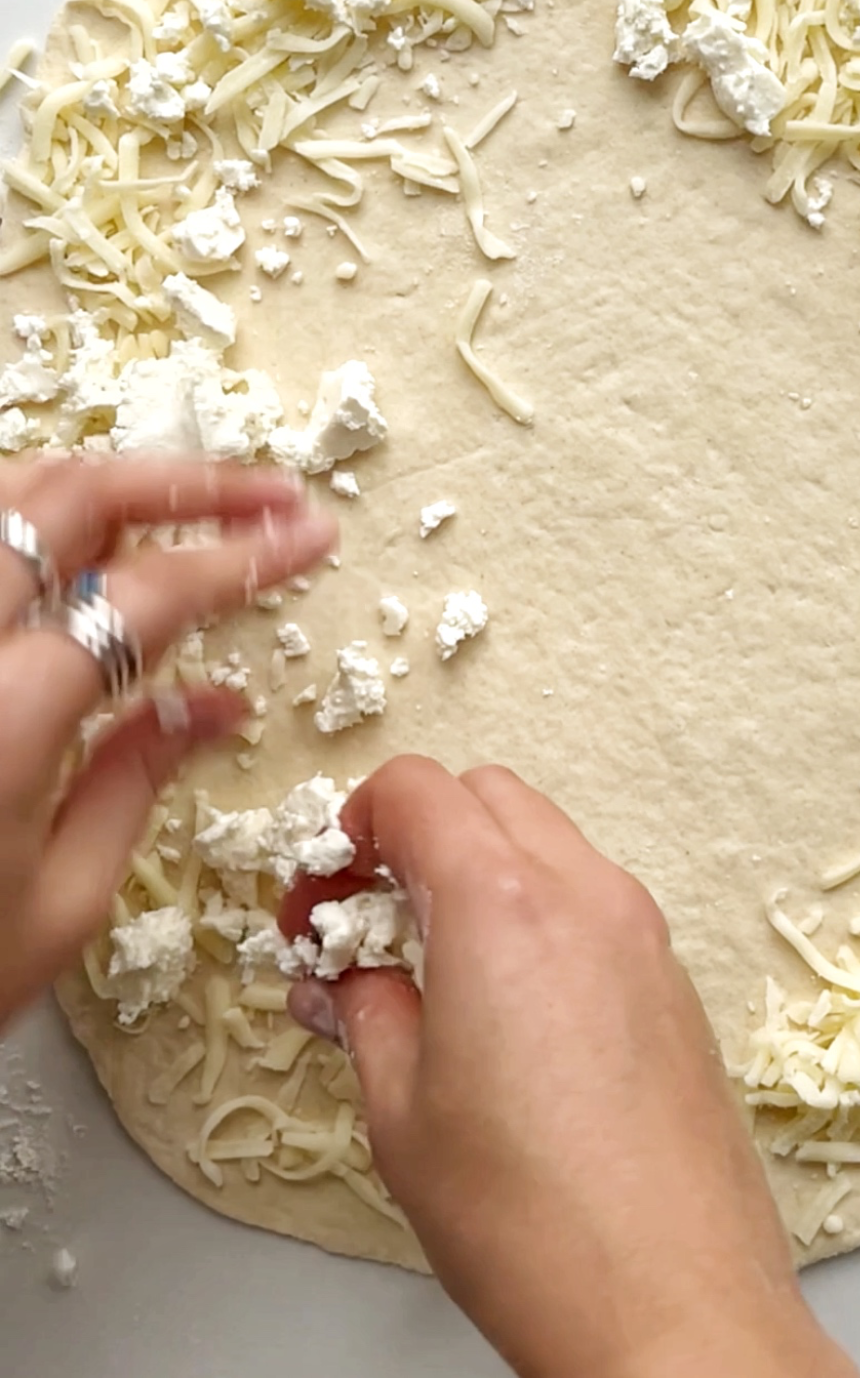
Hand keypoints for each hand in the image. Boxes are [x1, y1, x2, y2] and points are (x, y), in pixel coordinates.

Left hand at [0, 453, 336, 1026]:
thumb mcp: (62, 901)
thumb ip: (138, 778)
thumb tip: (217, 705)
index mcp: (7, 712)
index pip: (150, 590)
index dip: (243, 555)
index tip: (307, 540)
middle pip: (75, 496)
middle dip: (188, 481)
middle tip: (268, 496)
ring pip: (8, 492)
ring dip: (103, 482)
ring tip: (177, 507)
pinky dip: (31, 517)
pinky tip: (72, 552)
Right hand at [284, 757, 856, 1378]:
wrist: (673, 1308)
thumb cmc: (531, 1222)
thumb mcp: (400, 1113)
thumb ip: (364, 1011)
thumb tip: (345, 976)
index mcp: (502, 905)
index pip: (415, 789)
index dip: (351, 826)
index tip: (323, 894)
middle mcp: (584, 894)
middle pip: (485, 795)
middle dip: (414, 834)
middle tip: (366, 920)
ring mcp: (642, 934)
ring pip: (546, 841)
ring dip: (479, 870)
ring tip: (432, 968)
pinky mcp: (673, 981)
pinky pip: (593, 901)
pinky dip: (537, 912)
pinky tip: (504, 1005)